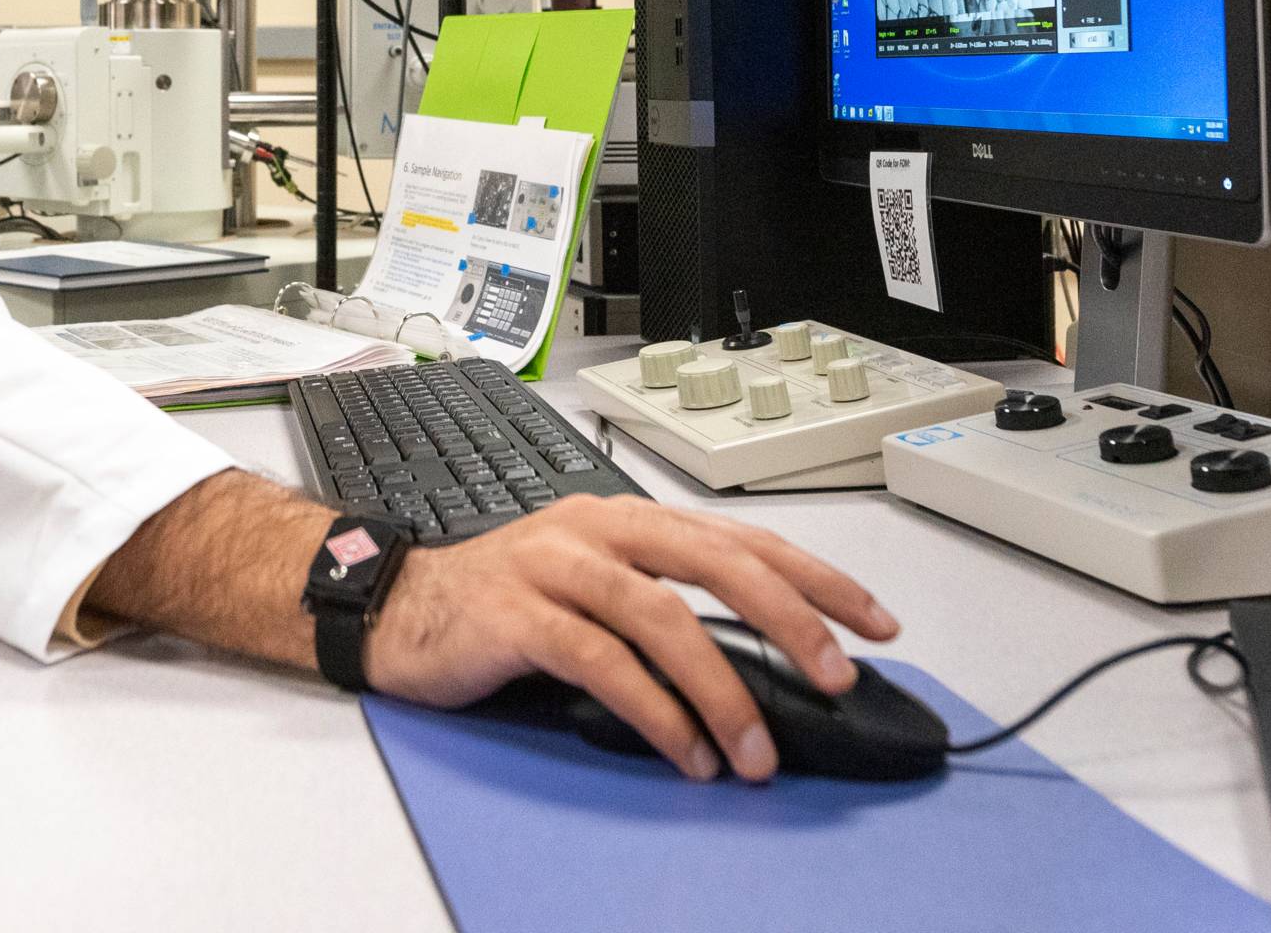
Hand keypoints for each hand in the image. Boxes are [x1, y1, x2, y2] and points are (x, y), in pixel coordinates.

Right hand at [361, 496, 897, 782]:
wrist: (395, 607)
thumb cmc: (499, 603)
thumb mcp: (593, 588)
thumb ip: (663, 607)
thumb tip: (757, 664)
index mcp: (625, 519)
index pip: (741, 539)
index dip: (815, 578)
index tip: (875, 622)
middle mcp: (596, 530)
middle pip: (714, 561)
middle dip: (789, 619)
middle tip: (837, 677)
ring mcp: (554, 567)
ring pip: (661, 616)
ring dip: (721, 688)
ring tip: (756, 751)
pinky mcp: (516, 615)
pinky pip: (601, 662)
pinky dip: (653, 710)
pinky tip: (685, 750)